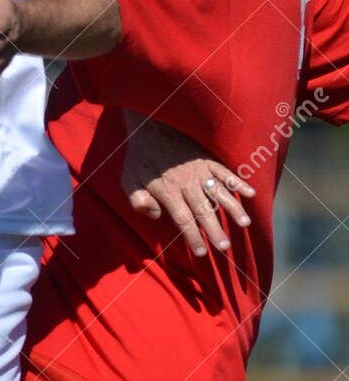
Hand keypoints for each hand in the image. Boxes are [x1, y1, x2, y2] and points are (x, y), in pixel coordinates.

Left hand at [121, 117, 253, 257]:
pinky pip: (226, 173)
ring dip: (233, 209)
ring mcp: (200, 171)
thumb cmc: (139, 158)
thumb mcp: (129, 181)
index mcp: (168, 191)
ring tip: (244, 224)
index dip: (193, 237)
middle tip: (224, 248)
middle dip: (214, 231)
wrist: (150, 127)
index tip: (201, 253)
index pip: (183, 220)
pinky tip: (251, 194)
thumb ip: (138, 200)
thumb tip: (154, 215)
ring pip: (219, 193)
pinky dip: (239, 183)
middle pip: (204, 211)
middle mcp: (187, 183)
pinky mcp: (207, 160)